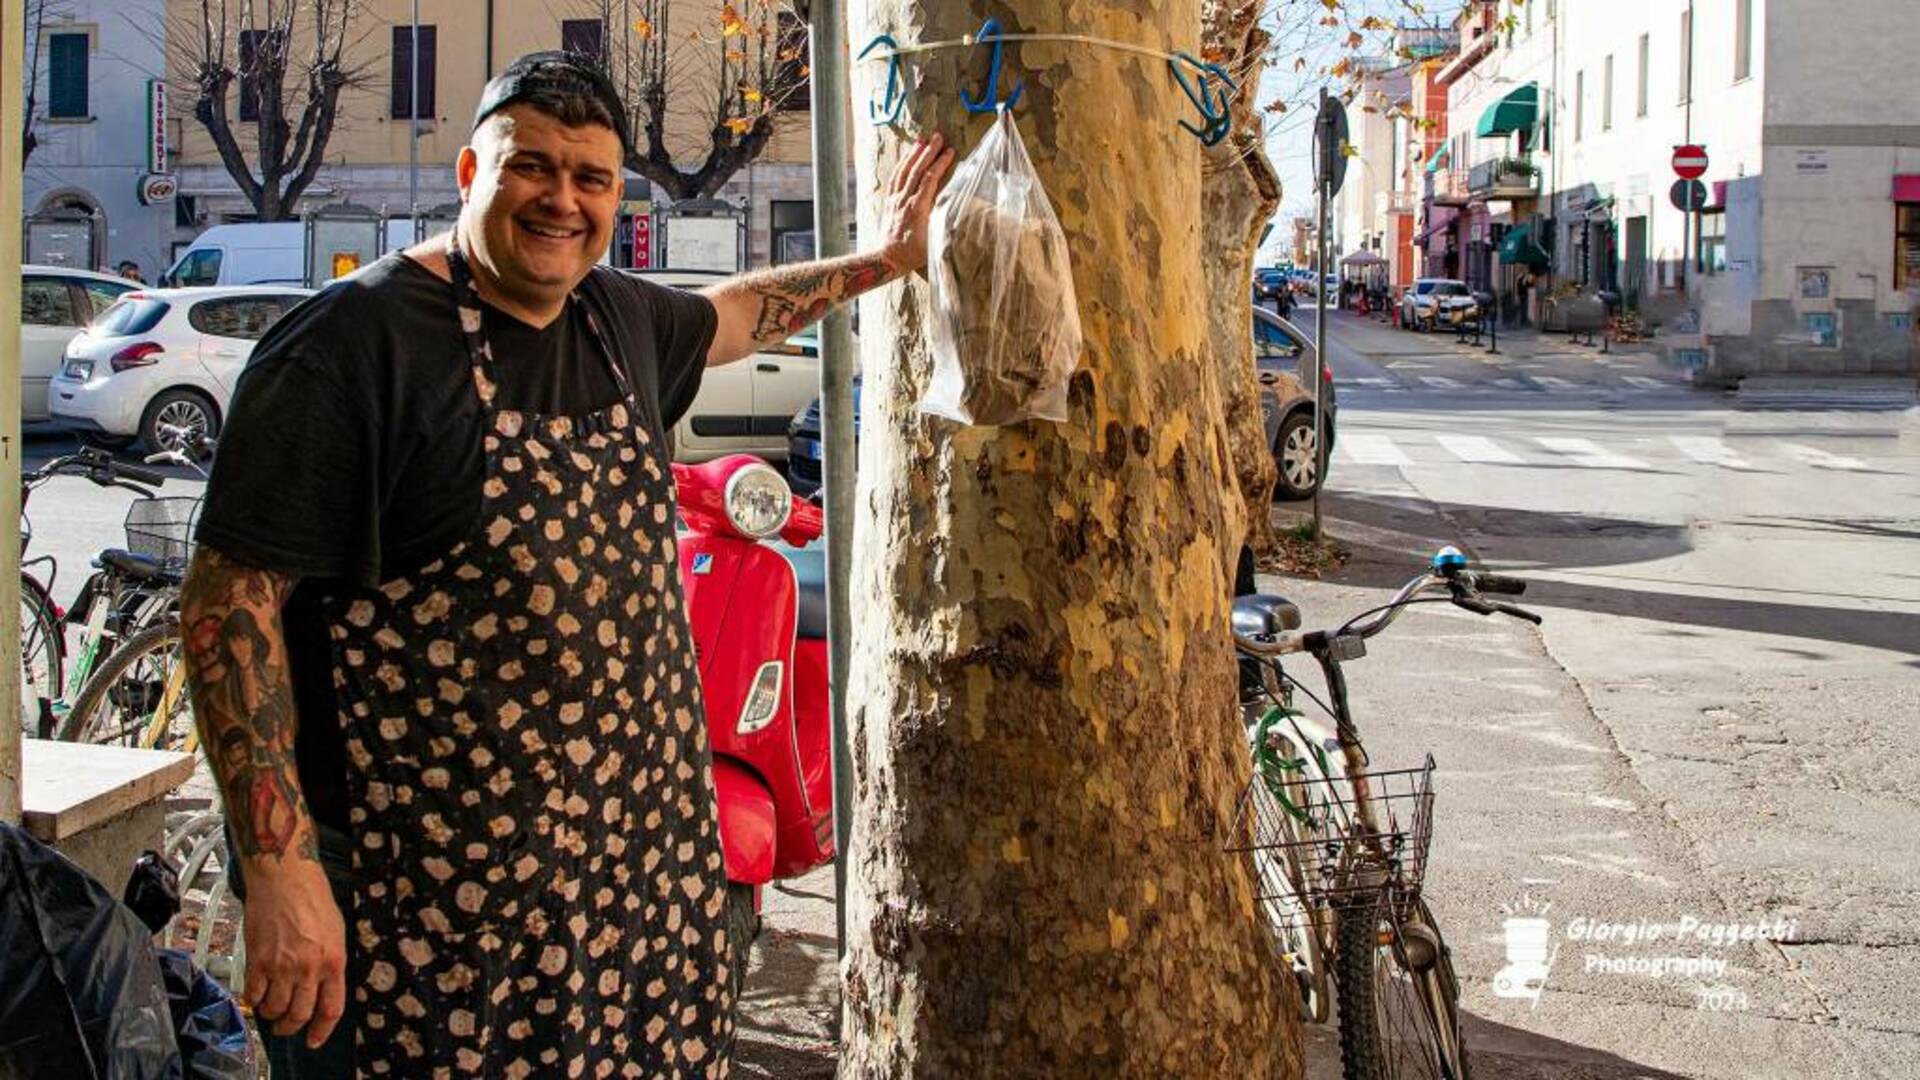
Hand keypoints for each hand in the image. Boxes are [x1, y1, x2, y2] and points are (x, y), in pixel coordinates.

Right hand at [241, 857, 347, 1047]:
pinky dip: (253, 1000)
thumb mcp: (335, 931)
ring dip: (271, 1014)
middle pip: (300, 1014)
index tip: (314, 1039)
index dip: (322, 1029)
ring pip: (274, 1008)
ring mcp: (282, 965)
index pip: (331, 1008)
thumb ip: (330, 961)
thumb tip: (323, 986)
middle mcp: (309, 968)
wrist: (284, 877)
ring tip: (270, 1009)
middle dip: (291, 1026)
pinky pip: (252, 994)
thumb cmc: (312, 898)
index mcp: (334, 961)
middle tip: (285, 1027)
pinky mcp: (257, 960)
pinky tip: (255, 994)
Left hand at [877, 133, 955, 275]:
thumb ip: (945, 224)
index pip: (930, 179)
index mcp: (918, 208)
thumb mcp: (934, 241)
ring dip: (914, 154)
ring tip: (922, 140)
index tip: (950, 151)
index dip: (941, 163)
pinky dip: (902, 165)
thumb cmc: (913, 253)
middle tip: (938, 136)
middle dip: (929, 151)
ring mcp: (895, 199)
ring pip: (904, 171)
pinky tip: (907, 157)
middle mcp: (905, 200)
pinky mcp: (889, 201)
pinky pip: (895, 178)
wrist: (888, 258)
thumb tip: (960, 212)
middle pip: (918, 170)